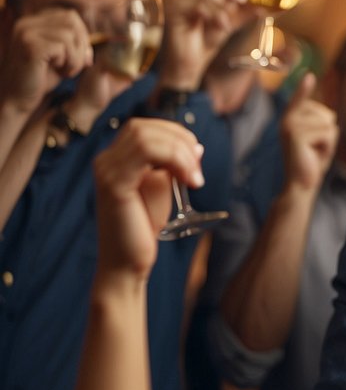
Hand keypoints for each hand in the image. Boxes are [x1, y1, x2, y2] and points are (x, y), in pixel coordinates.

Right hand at [0, 8, 92, 114]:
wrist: (19, 99)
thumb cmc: (41, 78)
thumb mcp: (61, 55)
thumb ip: (75, 42)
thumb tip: (102, 35)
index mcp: (33, 22)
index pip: (70, 16)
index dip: (82, 35)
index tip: (82, 56)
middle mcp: (27, 24)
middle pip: (72, 21)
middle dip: (81, 45)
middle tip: (74, 64)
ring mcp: (26, 34)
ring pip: (69, 35)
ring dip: (75, 57)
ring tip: (65, 70)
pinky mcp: (30, 47)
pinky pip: (62, 47)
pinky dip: (68, 62)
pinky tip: (59, 72)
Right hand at [92, 119, 204, 280]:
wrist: (127, 262)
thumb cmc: (143, 225)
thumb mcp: (160, 186)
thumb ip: (171, 164)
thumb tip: (195, 146)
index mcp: (115, 157)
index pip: (145, 127)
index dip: (176, 134)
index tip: (196, 158)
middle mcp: (105, 160)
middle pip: (145, 128)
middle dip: (179, 141)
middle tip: (197, 170)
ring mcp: (106, 170)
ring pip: (147, 137)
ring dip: (181, 153)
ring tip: (195, 178)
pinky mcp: (114, 184)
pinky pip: (147, 152)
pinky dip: (176, 161)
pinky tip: (191, 181)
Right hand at [159, 0, 249, 89]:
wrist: (190, 65)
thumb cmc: (205, 43)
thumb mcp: (229, 25)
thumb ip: (243, 14)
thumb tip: (264, 8)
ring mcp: (180, 0)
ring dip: (221, 4)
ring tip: (226, 20)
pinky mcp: (175, 11)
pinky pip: (199, 5)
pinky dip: (213, 15)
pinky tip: (220, 26)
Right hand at [280, 73, 337, 191]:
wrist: (300, 186)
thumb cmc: (312, 163)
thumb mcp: (318, 141)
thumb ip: (322, 126)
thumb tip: (331, 118)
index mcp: (291, 119)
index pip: (300, 99)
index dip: (304, 88)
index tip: (308, 76)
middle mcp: (288, 120)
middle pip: (326, 114)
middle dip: (329, 132)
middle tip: (315, 149)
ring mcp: (291, 126)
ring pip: (328, 123)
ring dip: (329, 141)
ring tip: (314, 153)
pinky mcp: (297, 135)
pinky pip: (328, 133)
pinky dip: (328, 147)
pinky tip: (315, 156)